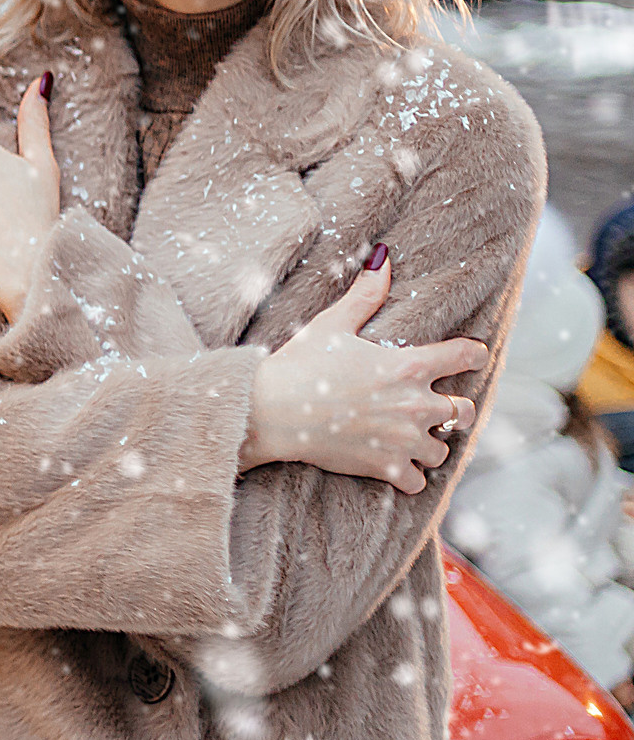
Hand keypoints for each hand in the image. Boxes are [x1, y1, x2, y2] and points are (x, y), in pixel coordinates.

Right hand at [238, 250, 490, 493]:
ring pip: (442, 450)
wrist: (269, 411)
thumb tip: (384, 257)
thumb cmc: (299, 365)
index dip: (471, 355)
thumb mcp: (332, 325)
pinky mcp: (386, 467)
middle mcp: (416, 403)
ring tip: (412, 440)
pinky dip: (409, 477)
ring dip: (431, 445)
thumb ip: (365, 295)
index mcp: (409, 365)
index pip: (466, 356)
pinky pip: (418, 482)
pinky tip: (396, 468)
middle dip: (455, 410)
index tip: (469, 357)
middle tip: (438, 409)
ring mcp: (403, 439)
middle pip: (463, 411)